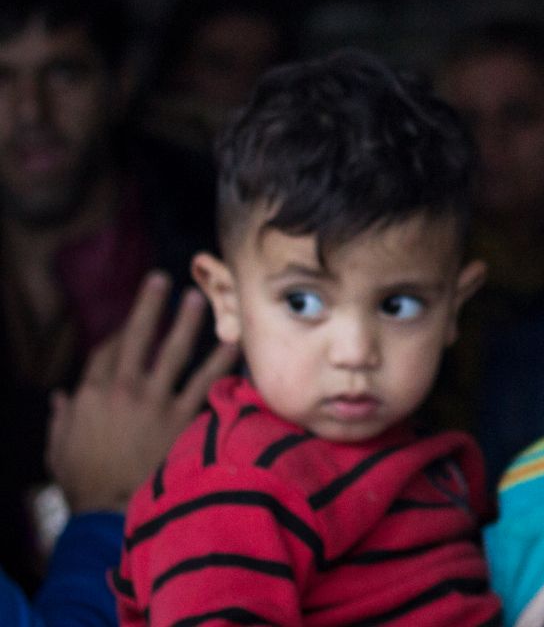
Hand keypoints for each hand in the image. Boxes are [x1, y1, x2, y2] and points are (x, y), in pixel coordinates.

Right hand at [45, 272, 238, 512]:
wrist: (110, 512)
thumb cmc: (84, 484)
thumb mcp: (59, 449)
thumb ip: (62, 419)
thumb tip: (61, 399)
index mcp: (92, 394)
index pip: (108, 349)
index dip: (120, 329)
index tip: (133, 318)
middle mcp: (124, 390)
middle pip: (138, 336)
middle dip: (150, 305)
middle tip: (162, 279)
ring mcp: (156, 402)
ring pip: (176, 350)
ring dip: (189, 321)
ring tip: (202, 297)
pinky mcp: (183, 418)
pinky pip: (207, 382)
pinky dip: (223, 361)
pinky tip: (235, 343)